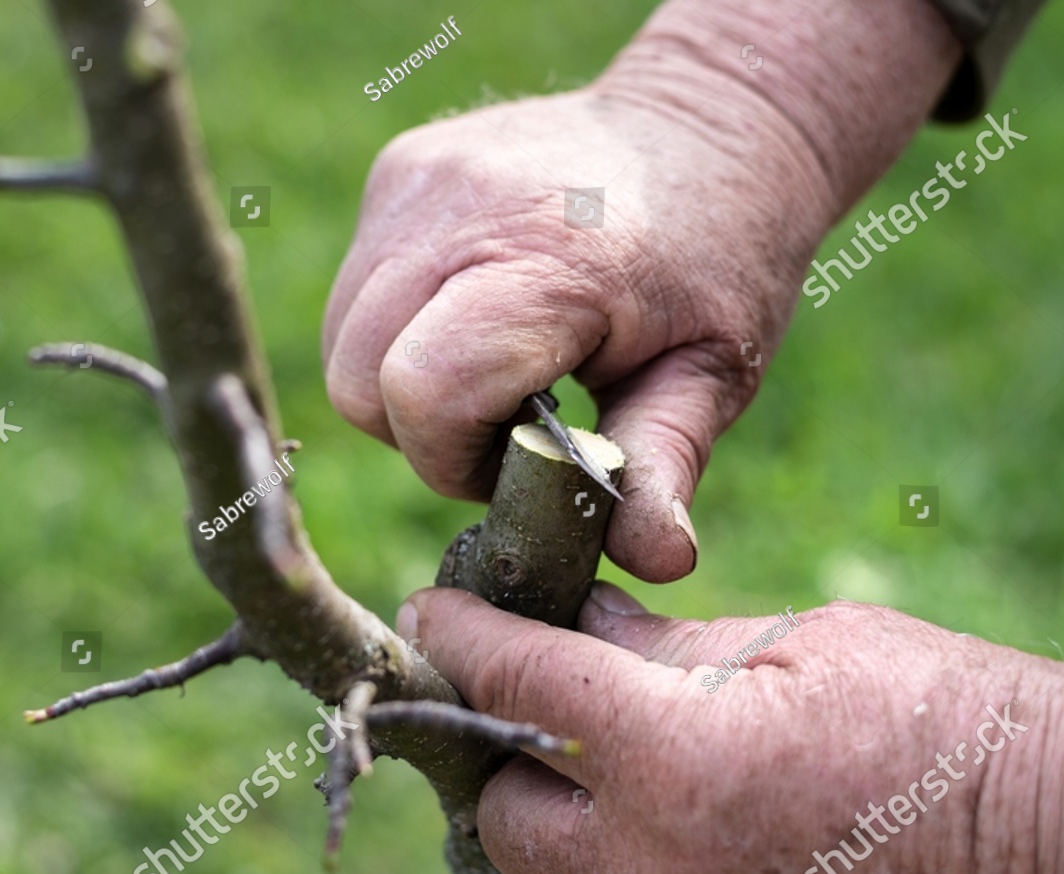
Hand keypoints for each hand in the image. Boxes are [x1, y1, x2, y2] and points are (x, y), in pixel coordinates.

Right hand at [323, 0, 960, 582]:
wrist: (711, 122)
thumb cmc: (721, 258)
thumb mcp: (715, 372)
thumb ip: (664, 466)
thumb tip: (658, 561)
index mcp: (552, 264)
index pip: (426, 391)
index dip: (455, 459)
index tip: (516, 462)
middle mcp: (464, 207)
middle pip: (359, 377)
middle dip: (420, 433)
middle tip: (505, 427)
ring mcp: (420, 178)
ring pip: (342, 338)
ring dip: (402, 385)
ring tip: (494, 374)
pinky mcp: (400, 168)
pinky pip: (356, 289)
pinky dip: (398, 329)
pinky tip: (477, 319)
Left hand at [398, 582, 1063, 873]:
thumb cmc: (961, 727)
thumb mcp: (810, 648)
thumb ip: (669, 648)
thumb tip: (574, 625)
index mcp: (679, 758)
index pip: (515, 682)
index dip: (463, 631)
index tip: (436, 607)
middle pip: (504, 810)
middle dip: (516, 746)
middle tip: (556, 702)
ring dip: (556, 837)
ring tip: (611, 789)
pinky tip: (660, 855)